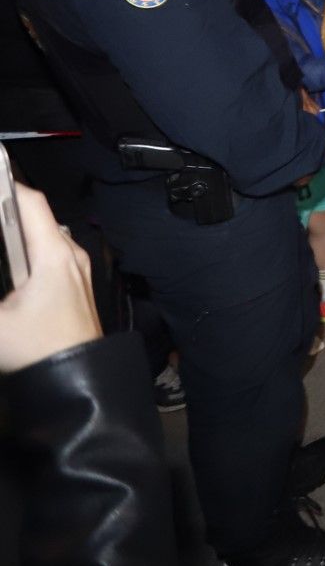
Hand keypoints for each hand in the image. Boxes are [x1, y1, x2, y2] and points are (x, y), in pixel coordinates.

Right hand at [0, 185, 101, 373]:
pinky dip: (25, 247)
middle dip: (5, 208)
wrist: (77, 381)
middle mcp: (69, 255)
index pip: (30, 203)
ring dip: (16, 230)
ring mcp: (75, 270)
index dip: (6, 185)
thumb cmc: (39, 351)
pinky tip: (8, 259)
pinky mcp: (73, 285)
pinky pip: (47, 253)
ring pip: (42, 236)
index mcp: (53, 255)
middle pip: (34, 217)